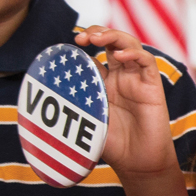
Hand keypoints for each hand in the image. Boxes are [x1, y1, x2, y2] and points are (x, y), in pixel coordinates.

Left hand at [74, 26, 177, 180]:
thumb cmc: (112, 144)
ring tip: (98, 38)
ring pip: (129, 45)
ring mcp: (137, 79)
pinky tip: (121, 55)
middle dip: (97, 33)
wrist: (138, 162)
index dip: (82, 45)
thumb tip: (42, 94)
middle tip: (82, 37)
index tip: (67, 46)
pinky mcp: (152, 86)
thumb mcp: (84, 119)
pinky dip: (135, 54)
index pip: (93, 54)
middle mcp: (121, 77)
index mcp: (103, 83)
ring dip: (114, 36)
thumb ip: (71, 103)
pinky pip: (146, 62)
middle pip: (111, 43)